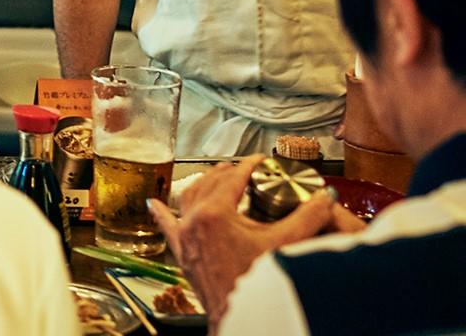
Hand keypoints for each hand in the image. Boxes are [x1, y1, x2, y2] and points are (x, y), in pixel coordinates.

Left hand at [149, 156, 355, 327]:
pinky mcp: (182, 254)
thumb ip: (307, 218)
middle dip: (229, 173)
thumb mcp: (286, 246)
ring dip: (204, 184)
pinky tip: (153, 203)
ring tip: (216, 175)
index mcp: (214, 214)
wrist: (244, 319)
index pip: (233, 178)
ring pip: (190, 199)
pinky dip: (161, 213)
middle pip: (210, 185)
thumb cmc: (261, 286)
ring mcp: (185, 238)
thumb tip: (325, 197)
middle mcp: (193, 222)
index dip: (249, 165)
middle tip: (245, 168)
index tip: (261, 159)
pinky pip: (167, 227)